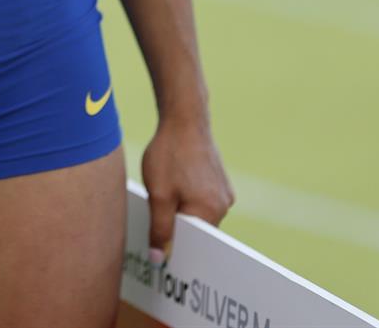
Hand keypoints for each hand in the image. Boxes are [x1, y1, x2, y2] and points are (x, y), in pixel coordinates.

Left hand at [139, 113, 233, 262]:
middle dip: (175, 226)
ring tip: (163, 191)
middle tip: (154, 212)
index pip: (193, 244)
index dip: (174, 246)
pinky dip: (186, 197)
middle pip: (195, 230)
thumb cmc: (169, 154)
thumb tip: (160, 259)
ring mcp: (224, 193)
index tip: (156, 245)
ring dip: (179, 210)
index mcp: (210, 212)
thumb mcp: (158, 195)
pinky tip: (172, 181)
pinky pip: (201, 200)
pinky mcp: (219, 181)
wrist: (184, 118)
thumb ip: (160, 229)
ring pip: (197, 214)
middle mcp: (223, 206)